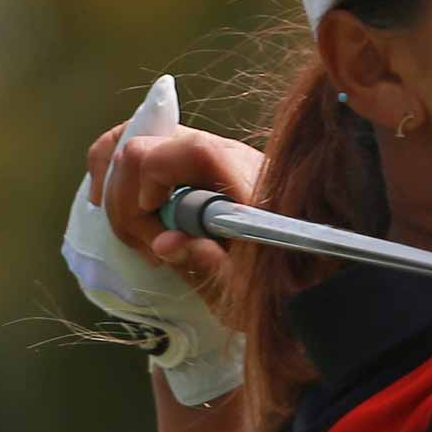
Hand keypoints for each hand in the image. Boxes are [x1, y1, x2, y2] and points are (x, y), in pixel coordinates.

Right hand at [61, 75, 259, 404]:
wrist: (309, 272)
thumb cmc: (280, 281)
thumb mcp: (246, 288)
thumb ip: (208, 265)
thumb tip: (164, 244)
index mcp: (245, 179)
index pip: (185, 151)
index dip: (152, 184)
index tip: (157, 233)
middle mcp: (224, 156)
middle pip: (146, 144)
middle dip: (128, 200)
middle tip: (149, 247)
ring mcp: (207, 157)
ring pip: (138, 144)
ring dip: (122, 192)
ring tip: (143, 238)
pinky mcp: (194, 167)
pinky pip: (144, 153)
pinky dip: (124, 179)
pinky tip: (125, 212)